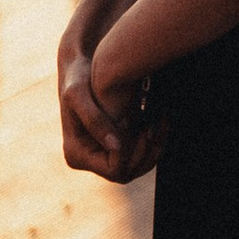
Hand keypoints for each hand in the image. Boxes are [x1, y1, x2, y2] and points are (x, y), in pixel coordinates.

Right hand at [57, 43, 160, 184]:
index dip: (132, 155)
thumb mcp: (79, 94)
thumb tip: (116, 147)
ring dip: (153, 148)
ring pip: (136, 165)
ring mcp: (101, 154)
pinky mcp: (114, 144)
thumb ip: (95, 120)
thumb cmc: (77, 76)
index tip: (144, 130)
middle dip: (146, 152)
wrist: (81, 65)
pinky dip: (152, 141)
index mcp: (77, 155)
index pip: (115, 170)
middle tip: (157, 126)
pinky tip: (160, 121)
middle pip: (127, 173)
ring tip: (161, 123)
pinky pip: (138, 153)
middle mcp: (88, 160)